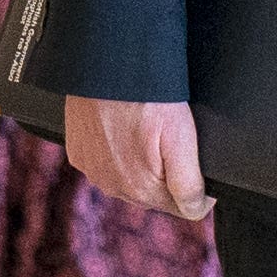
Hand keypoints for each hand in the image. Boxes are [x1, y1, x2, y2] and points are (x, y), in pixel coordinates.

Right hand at [65, 95, 212, 220]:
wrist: (107, 66)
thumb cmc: (148, 98)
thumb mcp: (180, 139)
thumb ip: (189, 183)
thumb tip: (198, 210)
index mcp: (139, 188)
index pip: (178, 206)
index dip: (195, 187)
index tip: (197, 159)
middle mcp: (111, 186)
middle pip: (153, 193)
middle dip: (168, 175)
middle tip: (173, 138)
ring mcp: (92, 170)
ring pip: (129, 179)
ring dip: (143, 165)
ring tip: (150, 131)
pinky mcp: (79, 152)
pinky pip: (106, 163)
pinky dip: (119, 153)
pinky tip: (127, 130)